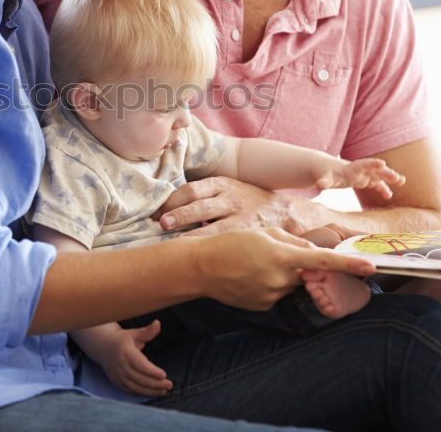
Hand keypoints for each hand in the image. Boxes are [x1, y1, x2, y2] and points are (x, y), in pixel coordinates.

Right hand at [91, 321, 172, 396]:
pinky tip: (155, 392)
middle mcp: (120, 365)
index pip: (139, 364)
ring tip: (164, 390)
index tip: (164, 374)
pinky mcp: (117, 382)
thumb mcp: (134, 333)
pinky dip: (143, 392)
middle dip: (155, 383)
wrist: (103, 348)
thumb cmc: (122, 340)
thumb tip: (158, 323)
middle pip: (139, 378)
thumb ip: (147, 332)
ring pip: (136, 386)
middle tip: (169, 384)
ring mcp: (117, 375)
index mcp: (125, 351)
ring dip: (151, 390)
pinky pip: (131, 390)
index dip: (152, 371)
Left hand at [153, 177, 315, 236]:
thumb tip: (167, 208)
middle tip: (160, 224)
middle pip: (197, 205)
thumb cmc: (248, 202)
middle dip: (176, 215)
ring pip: (210, 226)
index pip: (190, 189)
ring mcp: (240, 217)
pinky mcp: (248, 233)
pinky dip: (208, 247)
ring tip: (172, 243)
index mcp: (221, 183)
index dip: (171, 201)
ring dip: (189, 235)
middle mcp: (229, 198)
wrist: (285, 213)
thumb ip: (204, 195)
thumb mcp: (229, 189)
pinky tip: (196, 256)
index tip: (156, 212)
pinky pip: (225, 241)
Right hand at [195, 228, 374, 311]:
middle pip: (307, 273)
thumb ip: (295, 241)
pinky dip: (270, 284)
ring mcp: (272, 296)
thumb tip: (314, 253)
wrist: (202, 268)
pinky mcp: (264, 306)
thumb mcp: (265, 232)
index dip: (349, 265)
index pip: (323, 261)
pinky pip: (278, 293)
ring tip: (255, 265)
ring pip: (292, 284)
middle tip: (275, 254)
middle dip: (300, 265)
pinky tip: (250, 277)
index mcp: (282, 256)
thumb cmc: (232, 243)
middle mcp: (280, 279)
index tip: (370, 267)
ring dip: (283, 274)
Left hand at [314, 158, 404, 199]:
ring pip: (379, 176)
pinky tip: (389, 196)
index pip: (363, 164)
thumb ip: (324, 181)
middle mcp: (360, 170)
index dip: (372, 164)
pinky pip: (376, 184)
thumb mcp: (324, 177)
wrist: (326, 169)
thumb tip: (319, 185)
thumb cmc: (324, 173)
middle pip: (375, 170)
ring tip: (402, 181)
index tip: (382, 163)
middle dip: (386, 173)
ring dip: (390, 178)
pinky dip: (383, 189)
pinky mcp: (364, 181)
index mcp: (351, 168)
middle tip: (397, 177)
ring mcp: (364, 175)